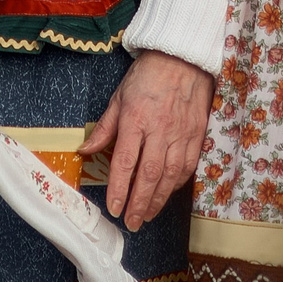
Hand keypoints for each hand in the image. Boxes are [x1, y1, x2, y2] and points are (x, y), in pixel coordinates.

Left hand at [82, 51, 212, 229]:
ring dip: (158, 200)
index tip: (113, 207)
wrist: (182, 60)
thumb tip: (85, 150)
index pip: (125, 160)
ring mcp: (181, 134)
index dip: (119, 187)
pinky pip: (188, 167)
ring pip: (170, 175)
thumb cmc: (147, 77)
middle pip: (149, 174)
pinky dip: (176, 184)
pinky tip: (167, 193)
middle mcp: (159, 129)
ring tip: (147, 215)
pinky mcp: (197, 135)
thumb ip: (104, 128)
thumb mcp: (118, 97)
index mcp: (135, 118)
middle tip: (131, 222)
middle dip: (139, 202)